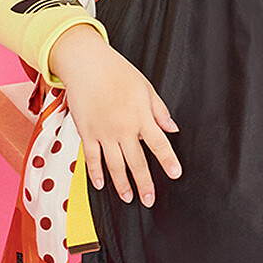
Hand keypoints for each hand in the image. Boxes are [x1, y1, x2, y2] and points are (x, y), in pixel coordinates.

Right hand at [48, 24, 180, 207]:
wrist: (86, 63)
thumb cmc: (117, 72)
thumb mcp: (145, 88)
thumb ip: (159, 111)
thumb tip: (173, 128)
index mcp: (141, 116)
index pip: (160, 144)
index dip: (168, 160)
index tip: (175, 174)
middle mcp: (123, 128)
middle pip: (137, 162)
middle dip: (144, 183)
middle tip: (149, 200)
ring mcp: (104, 132)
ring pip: (115, 165)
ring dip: (122, 184)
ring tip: (128, 198)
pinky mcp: (87, 132)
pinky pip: (92, 157)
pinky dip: (95, 173)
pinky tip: (100, 185)